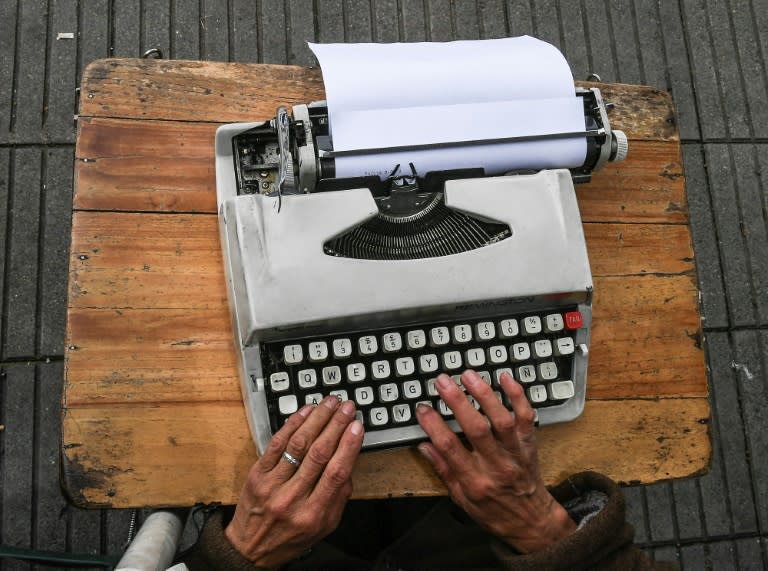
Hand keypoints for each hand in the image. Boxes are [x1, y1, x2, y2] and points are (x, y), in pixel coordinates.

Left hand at [225, 397, 363, 568]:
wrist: (250, 549)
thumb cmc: (291, 537)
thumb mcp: (325, 526)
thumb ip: (340, 497)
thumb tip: (349, 462)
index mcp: (313, 513)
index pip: (336, 472)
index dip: (349, 446)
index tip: (357, 426)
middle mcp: (292, 498)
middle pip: (319, 453)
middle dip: (336, 425)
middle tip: (347, 407)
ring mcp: (272, 484)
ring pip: (298, 444)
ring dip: (317, 419)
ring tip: (329, 403)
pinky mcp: (257, 474)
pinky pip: (276, 443)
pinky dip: (292, 424)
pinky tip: (305, 412)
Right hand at [416, 370, 575, 552]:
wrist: (531, 522)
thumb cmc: (494, 511)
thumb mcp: (461, 499)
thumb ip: (443, 470)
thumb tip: (424, 445)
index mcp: (475, 481)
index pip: (450, 448)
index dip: (433, 425)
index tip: (422, 408)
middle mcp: (496, 465)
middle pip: (476, 429)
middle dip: (457, 402)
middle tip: (443, 382)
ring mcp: (514, 453)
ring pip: (502, 420)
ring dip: (485, 394)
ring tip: (469, 376)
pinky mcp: (529, 443)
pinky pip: (526, 417)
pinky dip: (518, 396)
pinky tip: (506, 378)